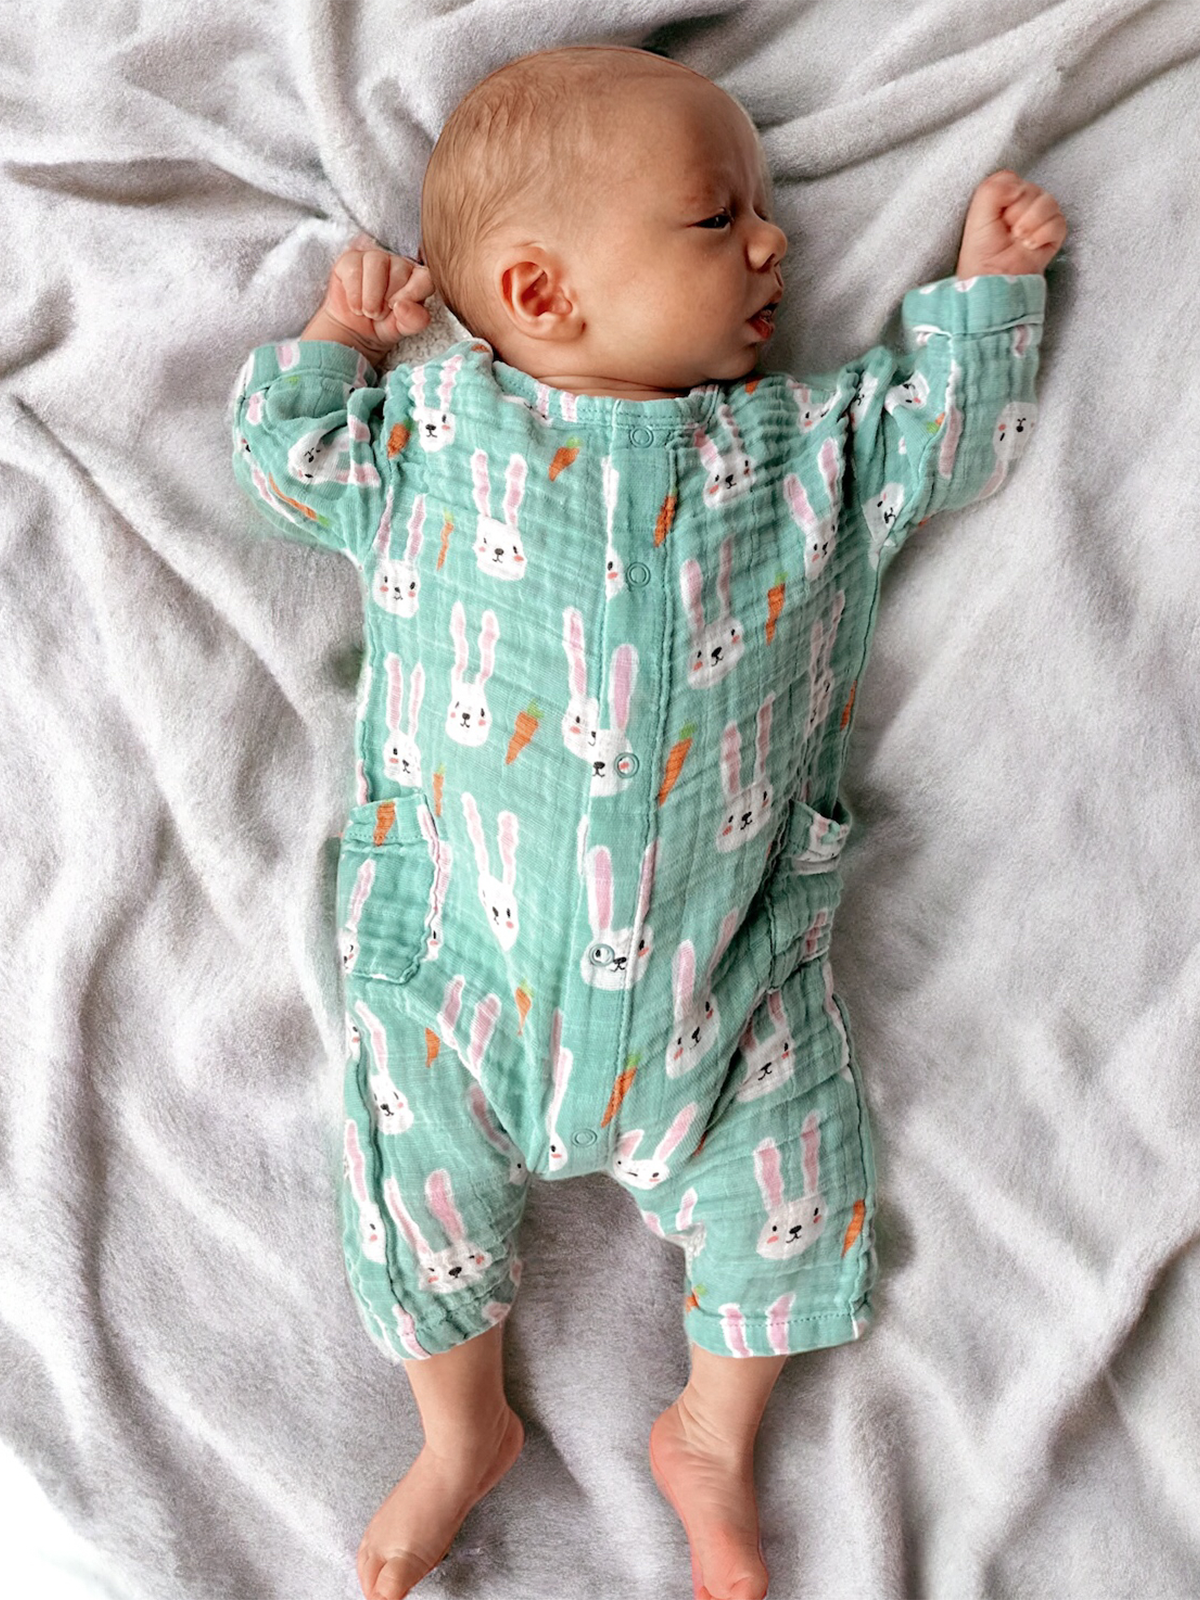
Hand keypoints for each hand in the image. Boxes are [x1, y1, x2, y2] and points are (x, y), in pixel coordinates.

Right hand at [312, 233, 433, 354]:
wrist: (353, 330)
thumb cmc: (383, 325)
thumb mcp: (402, 329)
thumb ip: (414, 320)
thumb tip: (402, 306)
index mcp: (417, 279)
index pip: (426, 277)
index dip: (413, 293)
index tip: (398, 309)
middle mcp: (398, 264)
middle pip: (400, 269)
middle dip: (388, 298)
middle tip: (380, 315)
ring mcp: (374, 257)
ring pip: (376, 262)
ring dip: (371, 295)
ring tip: (368, 312)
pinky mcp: (351, 259)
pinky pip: (354, 268)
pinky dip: (354, 293)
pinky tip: (356, 306)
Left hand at [955, 171, 1066, 278]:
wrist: (993, 280)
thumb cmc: (981, 254)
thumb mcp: (977, 216)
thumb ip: (992, 189)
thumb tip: (1018, 187)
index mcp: (1003, 198)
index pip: (1013, 179)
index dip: (1006, 196)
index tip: (998, 217)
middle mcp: (1023, 205)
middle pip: (1033, 189)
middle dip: (1019, 212)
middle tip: (1009, 231)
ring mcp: (1039, 220)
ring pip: (1049, 202)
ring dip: (1032, 222)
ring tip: (1020, 238)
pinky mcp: (1052, 235)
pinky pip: (1059, 222)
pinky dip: (1043, 234)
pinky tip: (1031, 245)